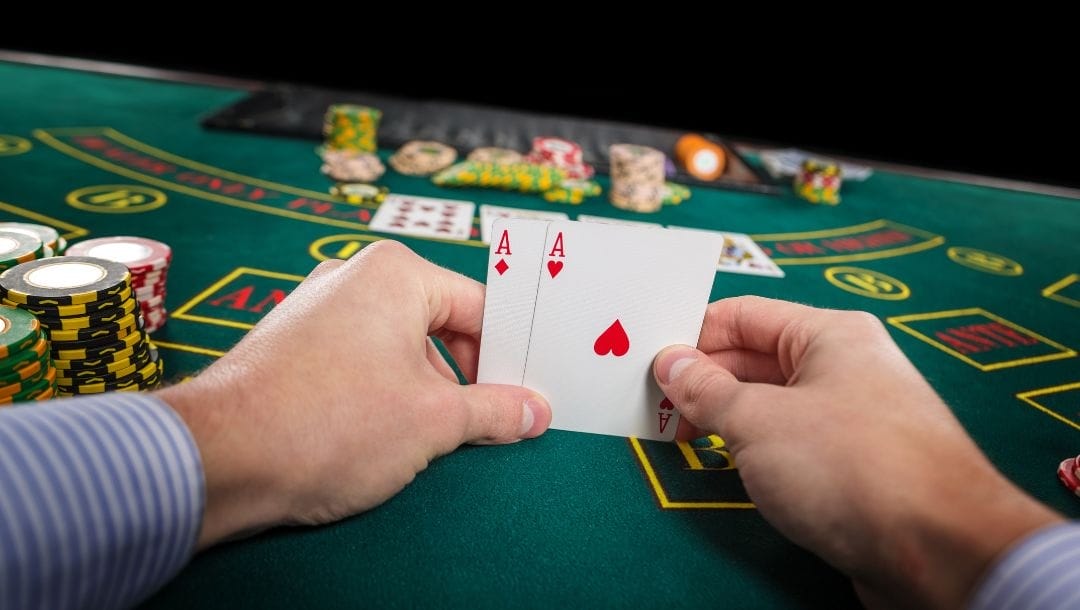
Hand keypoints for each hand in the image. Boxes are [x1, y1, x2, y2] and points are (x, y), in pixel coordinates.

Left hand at [159, 241, 550, 547]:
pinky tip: (381, 440)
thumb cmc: (330, 423)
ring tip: (429, 443)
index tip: (526, 394)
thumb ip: (495, 411)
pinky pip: (359, 366)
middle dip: (465, 381)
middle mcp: (353, 280)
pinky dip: (381, 398)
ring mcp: (316, 313)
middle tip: (489, 425)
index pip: (478, 308)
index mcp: (395, 274)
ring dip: (423, 396)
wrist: (220, 459)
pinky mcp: (291, 350)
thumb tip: (535, 412)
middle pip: (438, 328)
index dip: (508, 356)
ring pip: (398, 352)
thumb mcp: (435, 421)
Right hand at [653, 296, 1060, 609]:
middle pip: (756, 360)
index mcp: (830, 334)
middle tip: (654, 407)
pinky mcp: (858, 466)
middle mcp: (847, 367)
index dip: (692, 335)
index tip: (649, 364)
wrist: (941, 550)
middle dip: (704, 381)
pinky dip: (756, 450)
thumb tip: (671, 365)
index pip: (742, 315)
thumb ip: (706, 391)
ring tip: (679, 438)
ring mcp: (855, 417)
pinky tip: (727, 467)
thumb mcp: (758, 422)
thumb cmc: (851, 466)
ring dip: (726, 419)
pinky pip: (793, 443)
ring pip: (773, 405)